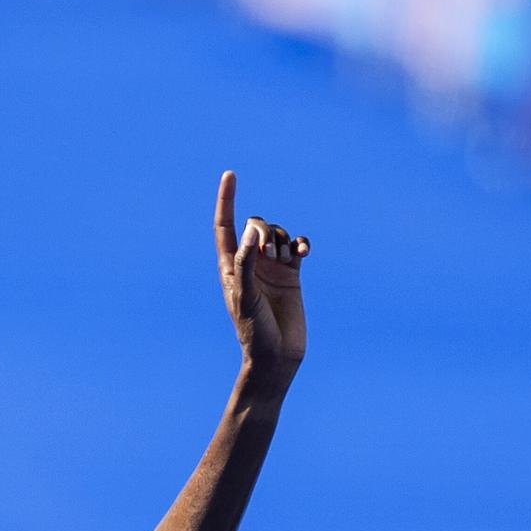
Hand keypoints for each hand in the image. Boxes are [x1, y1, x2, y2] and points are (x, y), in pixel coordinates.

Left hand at [215, 172, 308, 388]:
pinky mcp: (292, 274)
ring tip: (284, 260)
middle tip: (269, 255)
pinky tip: (305, 252)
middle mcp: (250, 263)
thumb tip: (251, 236)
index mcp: (230, 267)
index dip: (227, 201)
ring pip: (278, 233)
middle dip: (263, 230)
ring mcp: (272, 268)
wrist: (277, 356)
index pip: (225, 226)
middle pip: (256, 225)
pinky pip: (297, 246)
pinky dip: (302, 243)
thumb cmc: (254, 332)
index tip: (230, 174)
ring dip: (282, 239)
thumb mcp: (245, 299)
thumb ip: (246, 266)